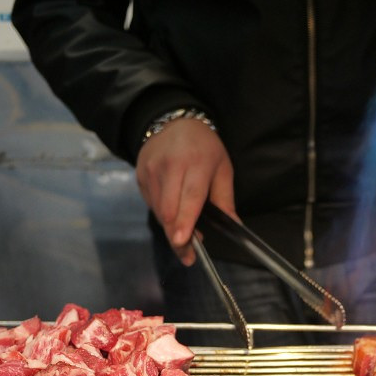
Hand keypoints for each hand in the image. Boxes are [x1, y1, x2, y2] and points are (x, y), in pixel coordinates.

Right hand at [135, 118, 235, 265]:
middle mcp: (169, 167)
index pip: (189, 197)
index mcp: (195, 163)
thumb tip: (234, 227)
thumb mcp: (222, 168)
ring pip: (159, 212)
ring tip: (185, 235)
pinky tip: (174, 213)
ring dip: (171, 229)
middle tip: (190, 254)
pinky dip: (163, 215)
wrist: (172, 121)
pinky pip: (152, 205)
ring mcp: (151, 172)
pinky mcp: (140, 177)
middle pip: (169, 211)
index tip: (183, 241)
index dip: (185, 221)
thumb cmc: (204, 147)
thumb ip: (225, 200)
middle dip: (178, 237)